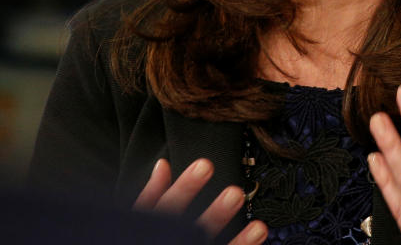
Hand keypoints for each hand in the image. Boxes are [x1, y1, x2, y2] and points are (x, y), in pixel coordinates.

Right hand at [135, 158, 267, 244]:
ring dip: (239, 242)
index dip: (187, 186)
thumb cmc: (145, 236)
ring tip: (260, 227)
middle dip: (216, 214)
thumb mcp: (139, 218)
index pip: (168, 205)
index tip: (206, 164)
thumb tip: (162, 164)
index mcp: (154, 227)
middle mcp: (172, 241)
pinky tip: (260, 236)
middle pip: (194, 231)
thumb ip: (152, 194)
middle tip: (235, 194)